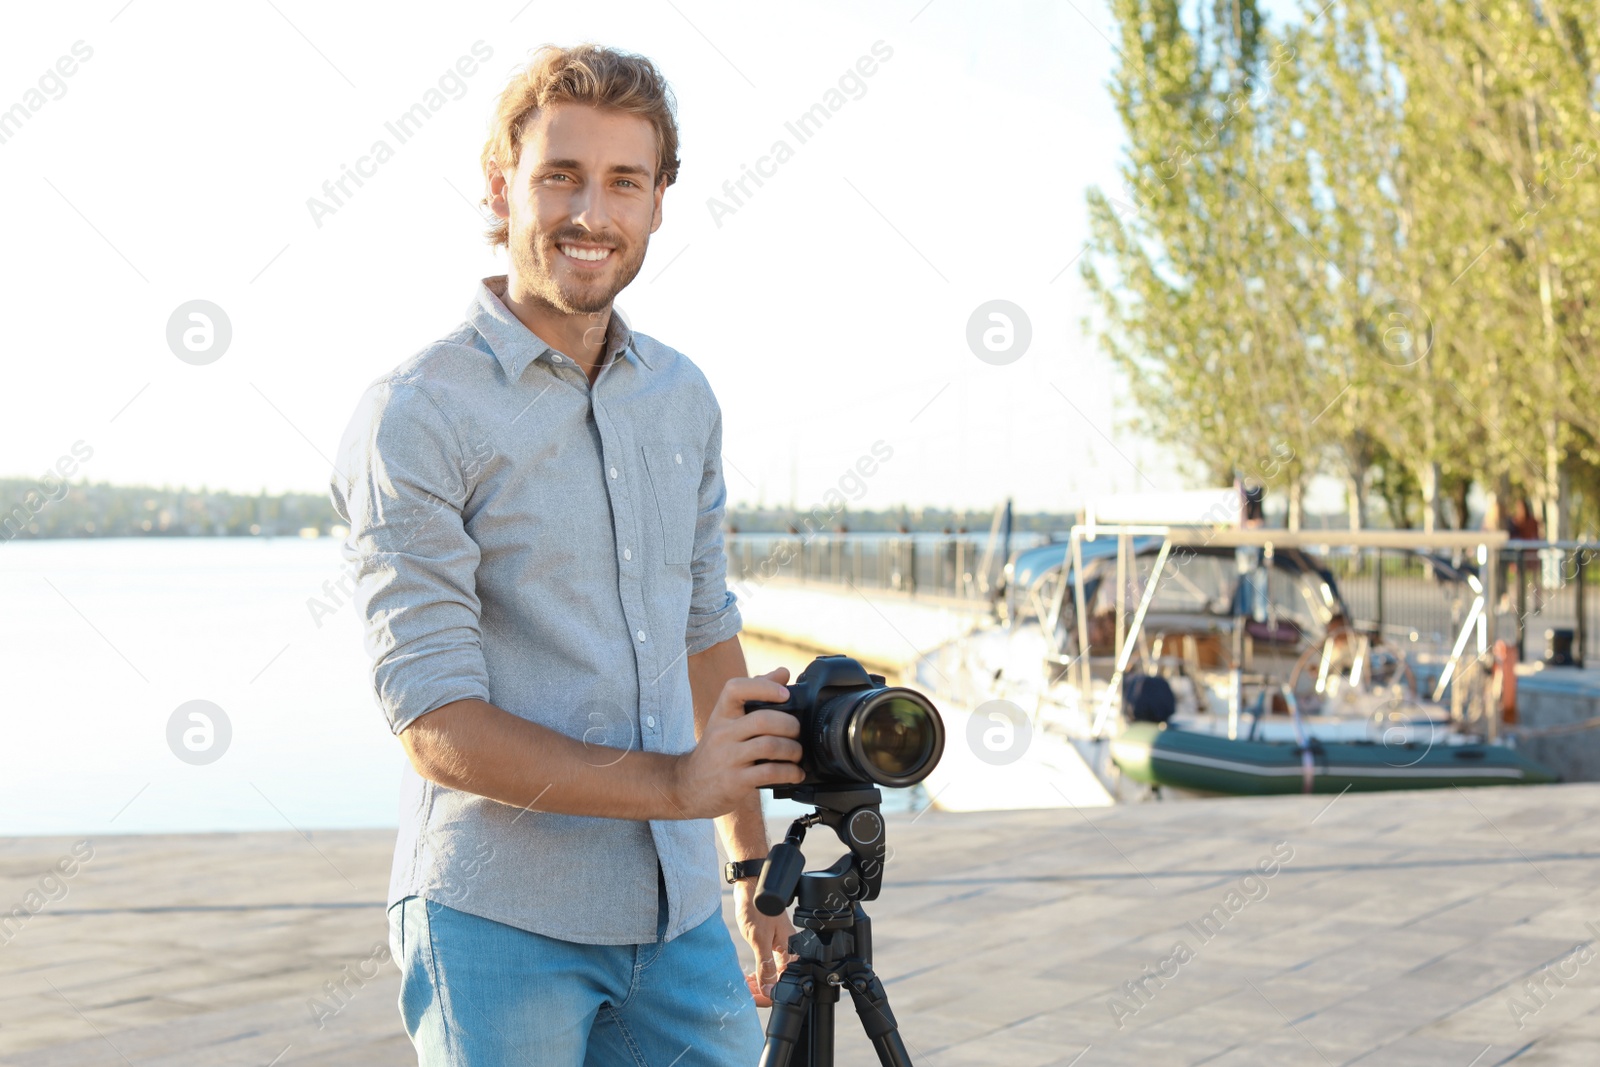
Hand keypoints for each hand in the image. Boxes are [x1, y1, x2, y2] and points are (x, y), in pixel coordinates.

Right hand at [671, 668, 803, 818]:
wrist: (690, 785)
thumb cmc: (717, 749)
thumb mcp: (728, 720)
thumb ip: (755, 694)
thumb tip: (783, 672)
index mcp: (722, 714)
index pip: (735, 689)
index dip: (764, 687)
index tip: (785, 694)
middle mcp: (722, 734)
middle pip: (762, 720)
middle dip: (790, 725)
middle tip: (798, 732)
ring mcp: (728, 758)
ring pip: (769, 746)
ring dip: (792, 750)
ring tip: (797, 754)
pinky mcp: (735, 782)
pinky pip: (769, 773)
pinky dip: (789, 773)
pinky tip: (795, 773)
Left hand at [735, 878, 795, 1005]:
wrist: (751, 886)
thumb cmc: (756, 908)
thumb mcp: (759, 941)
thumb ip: (766, 967)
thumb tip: (770, 991)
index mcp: (791, 950)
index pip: (784, 983)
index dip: (768, 995)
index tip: (753, 999)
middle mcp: (788, 949)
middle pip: (779, 980)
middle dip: (761, 990)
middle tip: (745, 993)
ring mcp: (780, 946)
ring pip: (772, 973)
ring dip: (759, 983)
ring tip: (744, 986)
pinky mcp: (771, 942)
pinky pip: (767, 964)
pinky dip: (758, 973)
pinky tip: (749, 976)